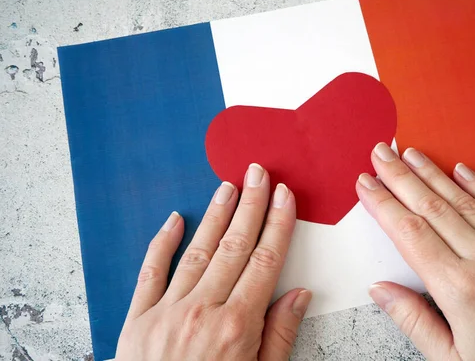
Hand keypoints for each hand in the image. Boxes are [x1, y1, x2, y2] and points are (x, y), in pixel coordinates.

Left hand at [115, 164, 311, 360]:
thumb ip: (279, 337)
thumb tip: (300, 294)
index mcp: (237, 326)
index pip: (265, 261)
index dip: (277, 224)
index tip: (284, 196)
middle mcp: (202, 310)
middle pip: (234, 246)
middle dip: (250, 205)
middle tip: (259, 173)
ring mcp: (166, 311)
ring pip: (198, 250)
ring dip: (216, 215)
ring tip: (228, 185)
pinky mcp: (138, 318)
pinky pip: (150, 271)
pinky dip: (162, 243)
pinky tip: (175, 219)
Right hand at [356, 143, 474, 360]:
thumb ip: (414, 321)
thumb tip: (381, 290)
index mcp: (459, 290)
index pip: (409, 233)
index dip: (383, 204)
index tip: (366, 184)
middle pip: (431, 207)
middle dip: (400, 176)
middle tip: (381, 153)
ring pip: (462, 201)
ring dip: (432, 173)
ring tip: (411, 153)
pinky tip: (461, 169)